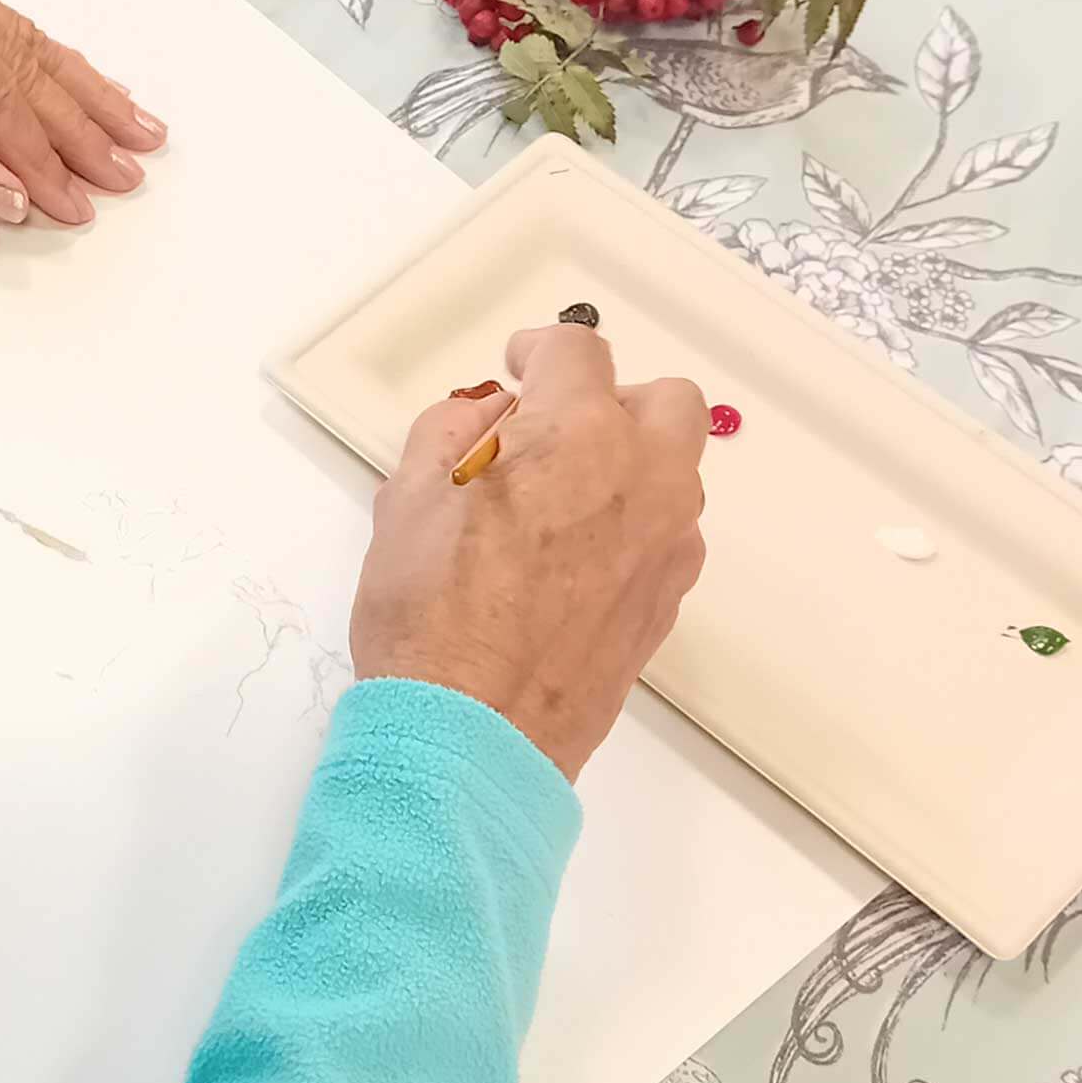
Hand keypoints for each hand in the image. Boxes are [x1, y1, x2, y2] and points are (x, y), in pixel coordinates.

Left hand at [0, 0, 163, 226]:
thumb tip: (14, 198)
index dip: (36, 154)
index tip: (77, 201)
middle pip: (19, 63)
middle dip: (77, 126)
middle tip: (130, 171)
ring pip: (24, 42)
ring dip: (83, 94)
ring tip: (140, 133)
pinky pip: (4, 29)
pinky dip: (49, 70)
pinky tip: (97, 93)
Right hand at [349, 321, 708, 780]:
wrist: (474, 732)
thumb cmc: (428, 612)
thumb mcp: (407, 497)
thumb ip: (453, 431)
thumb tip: (492, 418)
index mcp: (576, 430)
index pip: (577, 350)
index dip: (539, 350)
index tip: (520, 368)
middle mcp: (642, 475)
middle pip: (664, 400)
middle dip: (614, 400)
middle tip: (556, 430)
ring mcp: (667, 541)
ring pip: (674, 470)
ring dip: (629, 465)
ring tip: (562, 502)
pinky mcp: (669, 600)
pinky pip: (668, 534)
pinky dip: (634, 526)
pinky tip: (576, 561)